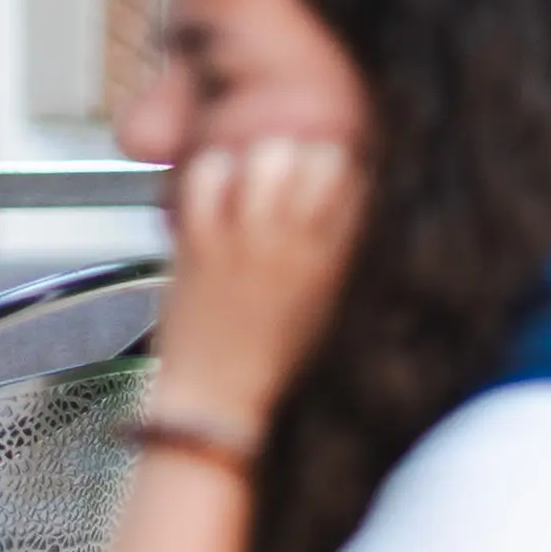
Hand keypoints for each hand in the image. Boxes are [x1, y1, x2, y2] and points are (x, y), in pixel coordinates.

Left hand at [150, 135, 361, 442]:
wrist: (220, 400)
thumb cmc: (271, 358)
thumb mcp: (324, 300)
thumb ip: (334, 245)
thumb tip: (337, 193)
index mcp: (333, 256)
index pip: (350, 172)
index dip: (330, 159)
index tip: (314, 169)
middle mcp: (296, 241)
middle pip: (309, 151)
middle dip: (290, 151)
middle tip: (272, 174)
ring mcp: (247, 238)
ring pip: (261, 155)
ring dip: (248, 158)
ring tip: (240, 182)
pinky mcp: (199, 242)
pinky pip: (207, 177)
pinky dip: (205, 176)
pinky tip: (207, 198)